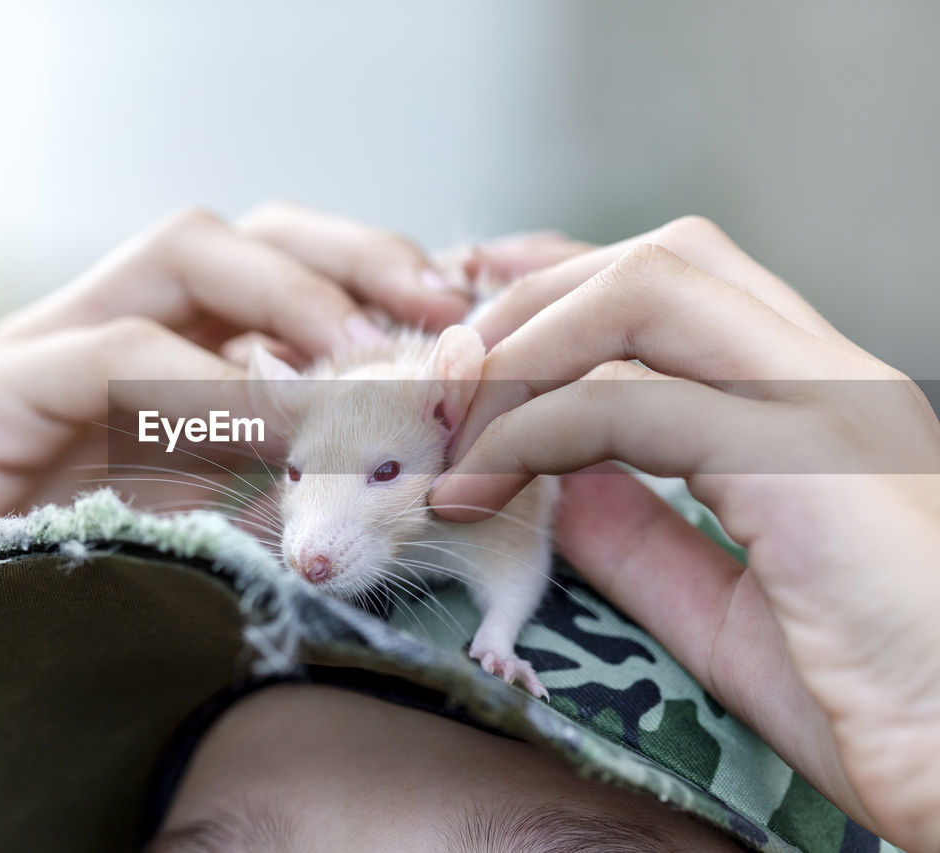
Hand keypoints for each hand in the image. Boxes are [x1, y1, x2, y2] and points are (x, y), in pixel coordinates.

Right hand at [0, 202, 471, 852]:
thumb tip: (392, 478)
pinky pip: (106, 356)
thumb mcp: (186, 536)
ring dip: (286, 300)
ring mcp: (39, 349)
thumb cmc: (38, 600)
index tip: (452, 320)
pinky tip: (263, 427)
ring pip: (177, 257)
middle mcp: (99, 330)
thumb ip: (268, 493)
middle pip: (238, 236)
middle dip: (349, 257)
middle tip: (432, 306)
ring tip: (355, 366)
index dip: (367, 276)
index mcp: (152, 356)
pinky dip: (196, 383)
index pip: (272, 269)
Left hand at [430, 216, 939, 849]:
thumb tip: (553, 480)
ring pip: (648, 292)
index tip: (475, 324)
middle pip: (661, 260)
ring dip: (524, 350)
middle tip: (446, 375)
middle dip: (532, 301)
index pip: (679, 288)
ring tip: (451, 429)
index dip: (563, 289)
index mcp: (817, 404)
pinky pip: (636, 402)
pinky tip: (479, 487)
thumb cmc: (880, 704)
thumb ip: (644, 538)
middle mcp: (830, 378)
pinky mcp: (812, 461)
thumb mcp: (728, 609)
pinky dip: (532, 431)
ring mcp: (830, 406)